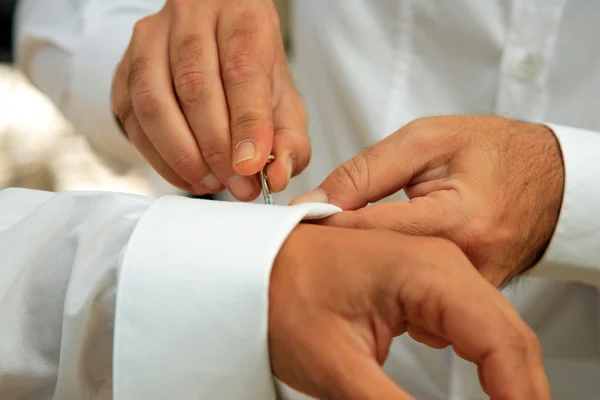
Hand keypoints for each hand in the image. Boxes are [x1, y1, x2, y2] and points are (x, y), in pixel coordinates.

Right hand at [112, 0, 308, 198]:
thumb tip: (278, 176)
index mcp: (240, 16)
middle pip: (195, 86)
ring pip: (154, 102)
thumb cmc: (250, 66)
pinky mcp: (125, 69)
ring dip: (183, 156)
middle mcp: (190, 19)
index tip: (252, 165)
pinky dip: (159, 158)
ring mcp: (150, 41)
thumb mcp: (284, 96)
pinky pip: (132, 120)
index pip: (241, 69)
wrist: (215, 34)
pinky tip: (186, 175)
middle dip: (217, 149)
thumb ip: (289, 138)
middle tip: (238, 185)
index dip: (247, 123)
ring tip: (212, 182)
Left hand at [269, 224, 549, 399]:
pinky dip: (484, 366)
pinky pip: (471, 330)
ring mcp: (435, 274)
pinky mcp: (422, 289)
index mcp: (430, 271)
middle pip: (510, 339)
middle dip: (519, 392)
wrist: (253, 263)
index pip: (503, 343)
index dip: (520, 397)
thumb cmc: (280, 290)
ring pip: (496, 335)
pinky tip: (481, 392)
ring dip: (506, 381)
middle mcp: (442, 265)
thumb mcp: (337, 365)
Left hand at [291, 116, 564, 285]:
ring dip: (371, 268)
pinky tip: (388, 260)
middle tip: (311, 238)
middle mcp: (468, 258)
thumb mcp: (426, 140)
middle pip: (383, 267)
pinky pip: (425, 299)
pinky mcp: (475, 293)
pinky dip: (400, 281)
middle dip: (343, 253)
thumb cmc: (491, 149)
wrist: (549, 176)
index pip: (371, 229)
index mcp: (455, 216)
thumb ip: (367, 172)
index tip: (295, 225)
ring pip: (401, 289)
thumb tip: (316, 199)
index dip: (327, 226)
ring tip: (352, 247)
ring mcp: (474, 282)